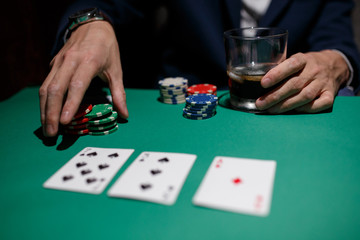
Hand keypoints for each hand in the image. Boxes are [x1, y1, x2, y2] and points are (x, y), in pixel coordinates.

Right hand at [39, 21, 127, 136]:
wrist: (91, 25)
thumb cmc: (107, 48)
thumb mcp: (116, 69)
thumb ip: (119, 93)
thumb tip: (125, 115)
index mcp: (89, 62)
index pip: (76, 85)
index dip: (70, 104)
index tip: (65, 122)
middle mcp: (70, 61)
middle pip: (55, 89)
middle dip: (51, 113)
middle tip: (52, 134)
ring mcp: (59, 62)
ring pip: (46, 87)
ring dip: (44, 110)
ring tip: (46, 129)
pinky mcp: (53, 64)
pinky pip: (45, 84)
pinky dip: (44, 101)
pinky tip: (46, 114)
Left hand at [255, 50, 349, 112]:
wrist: (334, 65)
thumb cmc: (306, 65)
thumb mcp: (296, 59)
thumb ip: (281, 67)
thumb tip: (256, 80)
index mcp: (304, 59)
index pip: (291, 65)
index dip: (277, 74)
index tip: (263, 83)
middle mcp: (315, 70)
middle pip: (295, 85)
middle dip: (275, 96)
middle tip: (260, 104)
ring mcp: (324, 83)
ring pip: (305, 96)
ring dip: (286, 105)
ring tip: (270, 110)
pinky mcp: (331, 94)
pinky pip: (320, 104)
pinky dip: (306, 109)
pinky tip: (294, 111)